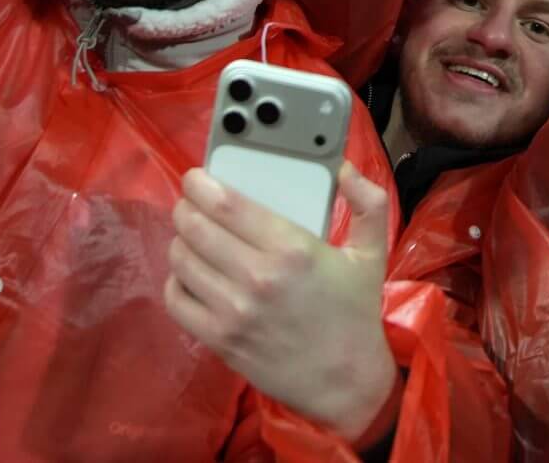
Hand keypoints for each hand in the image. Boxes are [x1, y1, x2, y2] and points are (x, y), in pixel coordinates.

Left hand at [165, 165, 398, 442]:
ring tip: (191, 235)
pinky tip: (189, 274)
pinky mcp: (219, 339)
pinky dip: (176, 280)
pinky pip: (176, 300)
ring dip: (180, 240)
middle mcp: (257, 277)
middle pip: (195, 227)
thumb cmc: (355, 312)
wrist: (346, 381)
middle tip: (191, 203)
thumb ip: (368, 202)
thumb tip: (343, 168)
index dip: (201, 184)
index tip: (196, 177)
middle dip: (186, 207)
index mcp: (292, 249)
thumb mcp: (372, 252)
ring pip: (181, 260)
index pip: (226, 204)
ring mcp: (233, 311)